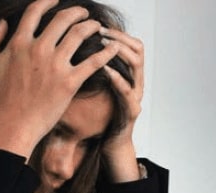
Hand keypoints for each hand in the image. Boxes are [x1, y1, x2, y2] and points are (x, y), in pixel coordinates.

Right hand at [0, 0, 118, 159]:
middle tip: (84, 13)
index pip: (36, 11)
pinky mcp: (70, 83)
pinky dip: (106, 53)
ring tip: (98, 26)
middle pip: (63, 19)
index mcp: (18, 43)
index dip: (48, 1)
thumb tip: (1, 24)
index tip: (56, 0)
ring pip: (79, 35)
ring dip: (92, 26)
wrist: (11, 126)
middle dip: (77, 12)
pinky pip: (93, 62)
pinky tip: (114, 48)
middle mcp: (39, 49)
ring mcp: (55, 65)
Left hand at [99, 27, 144, 181]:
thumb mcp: (99, 87)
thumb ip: (95, 69)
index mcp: (130, 75)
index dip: (119, 33)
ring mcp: (137, 96)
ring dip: (120, 52)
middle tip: (101, 32)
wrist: (110, 143)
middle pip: (138, 50)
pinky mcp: (132, 111)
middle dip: (119, 38)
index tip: (100, 27)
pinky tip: (105, 70)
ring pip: (137, 65)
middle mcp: (137, 82)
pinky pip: (127, 91)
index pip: (133, 44)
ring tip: (103, 46)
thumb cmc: (102, 114)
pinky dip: (117, 78)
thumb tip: (77, 48)